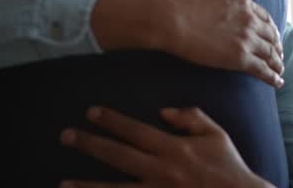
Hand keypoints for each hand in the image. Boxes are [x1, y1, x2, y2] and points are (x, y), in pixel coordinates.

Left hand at [59, 106, 274, 187]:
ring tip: (63, 183)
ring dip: (88, 186)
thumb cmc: (229, 166)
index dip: (112, 120)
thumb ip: (190, 117)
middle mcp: (161, 171)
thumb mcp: (216, 134)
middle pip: (118, 156)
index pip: (136, 131)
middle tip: (66, 136)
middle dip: (90, 145)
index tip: (91, 112)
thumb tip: (163, 111)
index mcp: (174, 149)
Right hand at [163, 0, 283, 86]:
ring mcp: (246, 39)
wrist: (172, 18)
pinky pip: (263, 69)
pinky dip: (273, 77)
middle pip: (271, 36)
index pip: (265, 18)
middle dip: (277, 46)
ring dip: (277, 63)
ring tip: (279, 71)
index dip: (271, 28)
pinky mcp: (240, 58)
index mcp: (244, 2)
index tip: (273, 35)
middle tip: (279, 55)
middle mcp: (250, 20)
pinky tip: (277, 82)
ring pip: (270, 54)